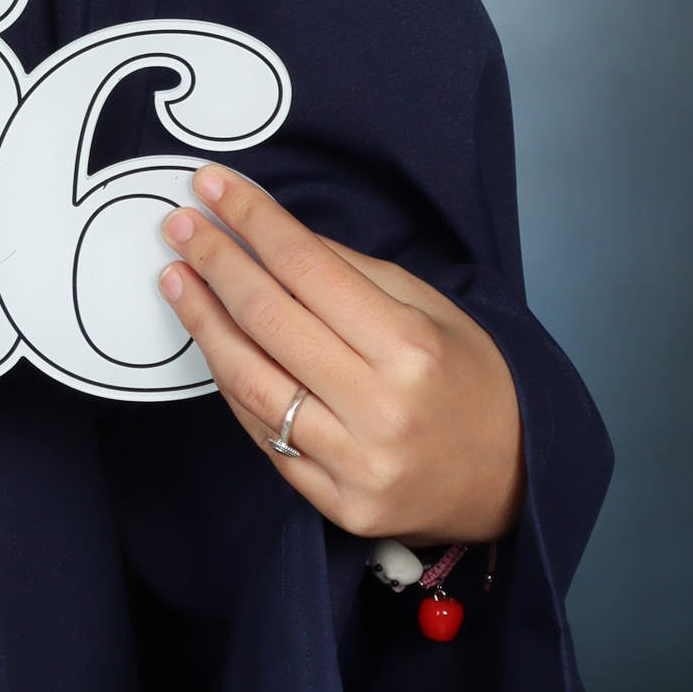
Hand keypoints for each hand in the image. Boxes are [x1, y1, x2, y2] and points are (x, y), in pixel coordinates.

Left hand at [158, 166, 523, 544]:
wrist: (515, 486)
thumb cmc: (472, 382)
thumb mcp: (431, 309)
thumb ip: (350, 272)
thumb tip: (270, 232)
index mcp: (412, 349)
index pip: (307, 267)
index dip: (251, 220)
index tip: (210, 187)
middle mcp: (381, 409)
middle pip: (269, 320)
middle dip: (215, 263)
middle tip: (180, 227)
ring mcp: (355, 463)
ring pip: (250, 381)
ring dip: (203, 323)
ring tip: (177, 280)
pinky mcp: (335, 504)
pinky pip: (263, 434)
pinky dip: (231, 383)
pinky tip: (212, 344)